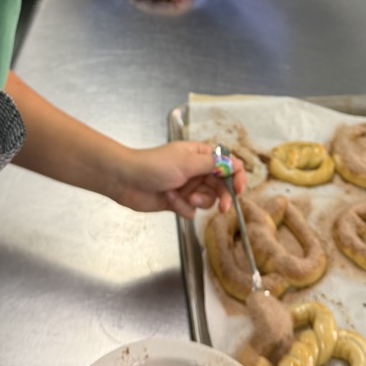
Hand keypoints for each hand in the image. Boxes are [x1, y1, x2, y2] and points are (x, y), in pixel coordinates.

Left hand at [108, 141, 246, 217]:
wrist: (126, 180)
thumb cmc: (155, 165)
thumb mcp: (187, 163)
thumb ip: (213, 165)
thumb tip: (236, 163)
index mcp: (200, 155)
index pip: (226, 165)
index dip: (236, 177)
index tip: (239, 190)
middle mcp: (196, 170)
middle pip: (221, 186)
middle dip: (221, 196)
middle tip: (224, 208)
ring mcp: (187, 186)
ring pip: (207, 200)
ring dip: (197, 201)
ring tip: (184, 197)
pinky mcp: (178, 201)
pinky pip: (191, 209)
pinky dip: (182, 207)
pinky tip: (170, 199)